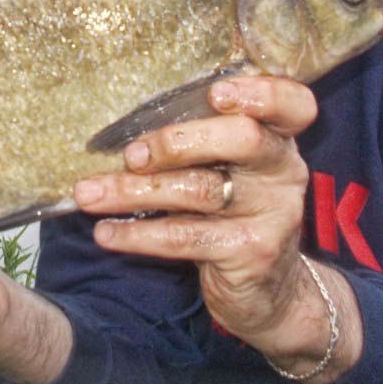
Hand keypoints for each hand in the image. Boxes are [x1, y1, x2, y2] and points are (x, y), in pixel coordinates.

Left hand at [74, 76, 362, 382]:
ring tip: (89, 193)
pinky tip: (105, 232)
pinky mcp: (250, 253)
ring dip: (134, 191)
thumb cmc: (232, 210)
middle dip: (177, 142)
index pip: (293, 103)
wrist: (270, 290)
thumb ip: (198, 140)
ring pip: (198, 190)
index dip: (261, 93)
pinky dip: (138, 234)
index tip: (216, 93)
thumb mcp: (227, 169)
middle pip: (242, 139)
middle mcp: (283, 170)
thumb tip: (120, 127)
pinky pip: (184, 237)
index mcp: (279, 137)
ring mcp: (272, 213)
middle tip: (130, 156)